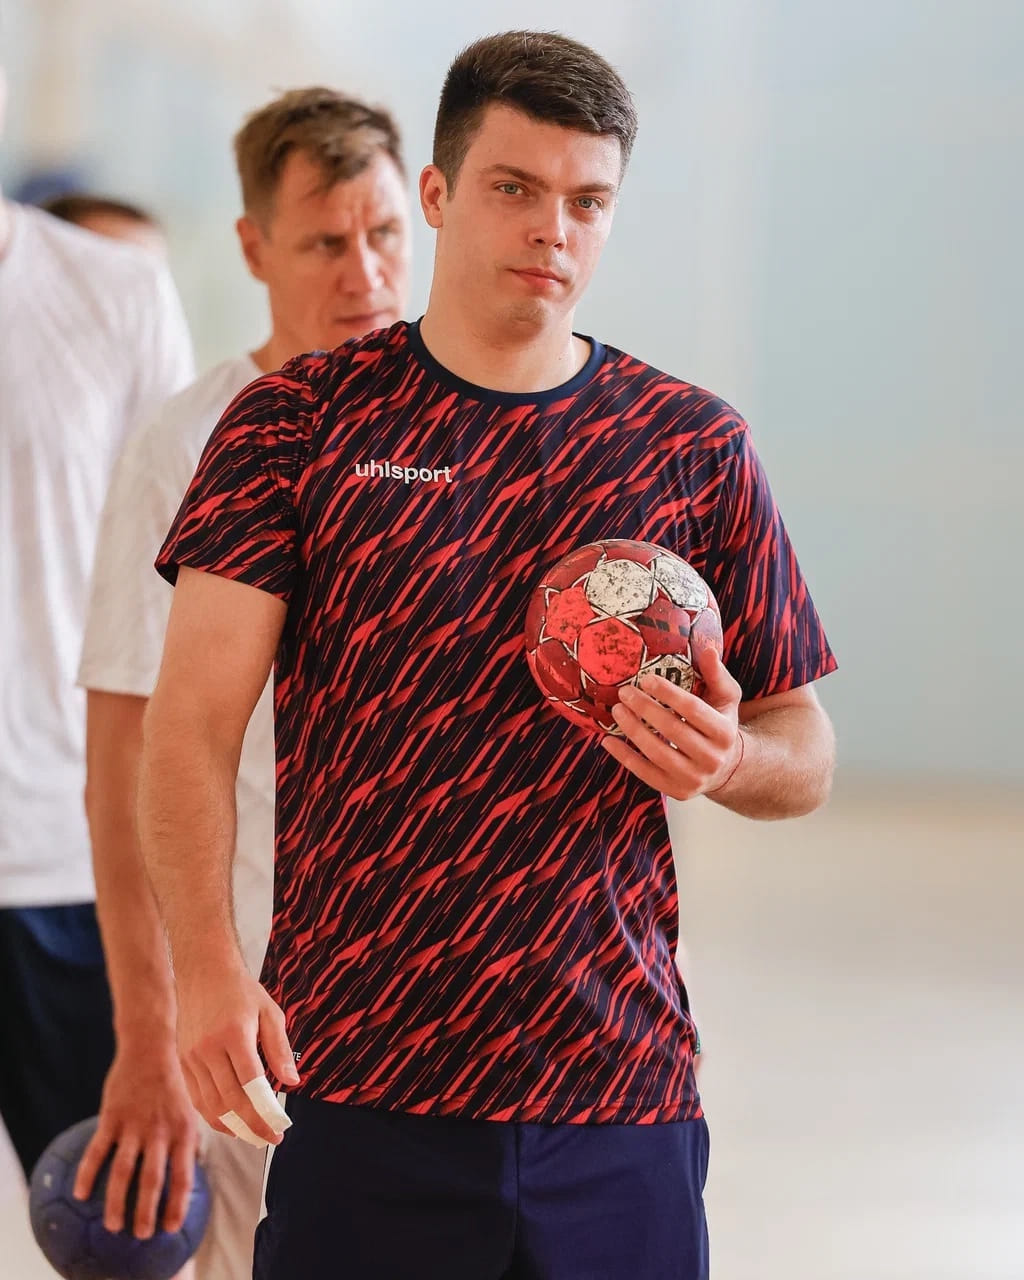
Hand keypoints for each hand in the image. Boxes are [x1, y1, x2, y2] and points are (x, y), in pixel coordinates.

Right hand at [73, 1037, 197, 1236]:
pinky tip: (79, 1194)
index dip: (177, 1205)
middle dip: (146, 1212)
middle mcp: (160, 1132)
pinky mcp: (112, 1117)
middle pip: (152, 1181)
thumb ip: (191, 1136)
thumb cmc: (173, 1079)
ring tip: (112, 1226)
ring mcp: (135, 1125)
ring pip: (123, 1172)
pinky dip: (87, 1174)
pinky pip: (97, 1150)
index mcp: (183, 1131)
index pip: (183, 1176)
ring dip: (116, 1202)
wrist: (150, 1046)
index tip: (170, 1228)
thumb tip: (196, 1163)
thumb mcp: (191, 1106)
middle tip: (140, 1235)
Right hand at [176, 967, 298, 1147]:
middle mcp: (208, 1048)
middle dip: (251, 1127)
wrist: (202, 971)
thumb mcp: (269, 1012)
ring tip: (252, 1136)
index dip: (265, 1113)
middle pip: (230, 1102)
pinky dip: (212, 1116)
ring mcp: (191, 1057)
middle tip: (269, 1139)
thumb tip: (292, 1083)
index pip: (251, 1086)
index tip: (279, 1130)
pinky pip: (196, 1098)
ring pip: (210, 1106)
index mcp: (234, 1035)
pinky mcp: (181, 1062)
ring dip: (232, 1127)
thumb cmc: (241, 991)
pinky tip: (229, 1123)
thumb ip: (280, 1049)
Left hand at [601, 647, 742, 799]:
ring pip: (657, 753)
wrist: (726, 767)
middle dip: (645, 709)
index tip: (646, 679)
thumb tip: (707, 648)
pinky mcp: (677, 791)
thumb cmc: (720, 724)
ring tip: (617, 710)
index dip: (668, 694)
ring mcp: (694, 778)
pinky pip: (645, 773)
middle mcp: (712, 758)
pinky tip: (608, 740)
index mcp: (725, 732)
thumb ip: (716, 674)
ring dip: (632, 730)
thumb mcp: (726, 699)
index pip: (693, 710)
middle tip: (624, 692)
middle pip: (673, 730)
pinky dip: (624, 756)